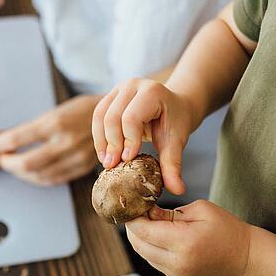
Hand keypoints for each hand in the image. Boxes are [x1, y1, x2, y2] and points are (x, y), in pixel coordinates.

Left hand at [0, 95, 99, 184]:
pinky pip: (53, 180)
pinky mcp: (82, 168)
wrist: (115, 117)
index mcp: (55, 122)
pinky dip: (37, 178)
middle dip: (6, 163)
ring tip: (13, 164)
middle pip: (25, 163)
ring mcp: (75, 158)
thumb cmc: (82, 111)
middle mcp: (65, 142)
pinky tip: (31, 172)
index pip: (15, 139)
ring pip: (38, 175)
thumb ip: (31, 128)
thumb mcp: (55, 112)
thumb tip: (4, 139)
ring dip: (20, 173)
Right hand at [92, 78, 196, 194]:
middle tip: (112, 166)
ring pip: (100, 115)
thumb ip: (173, 165)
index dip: (128, 140)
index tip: (127, 160)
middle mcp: (133, 85)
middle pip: (112, 115)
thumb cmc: (175, 122)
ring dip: (101, 141)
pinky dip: (99, 136)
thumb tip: (178, 190)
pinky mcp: (110, 96)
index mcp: (152, 92)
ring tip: (106, 162)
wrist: (174, 106)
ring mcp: (119, 88)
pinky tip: (104, 154)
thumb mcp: (176, 142)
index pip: (132, 117)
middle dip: (111, 143)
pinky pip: (97, 116)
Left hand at [125, 200, 254, 275]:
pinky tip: (156, 234)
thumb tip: (146, 212)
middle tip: (135, 210)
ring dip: (139, 237)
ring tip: (144, 220)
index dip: (133, 216)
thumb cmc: (226, 227)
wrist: (244, 256)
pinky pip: (154, 261)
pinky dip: (150, 247)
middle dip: (132, 226)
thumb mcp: (200, 209)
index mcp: (184, 242)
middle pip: (138, 244)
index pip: (143, 230)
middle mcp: (177, 262)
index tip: (133, 203)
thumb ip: (170, 212)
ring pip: (143, 254)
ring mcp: (176, 273)